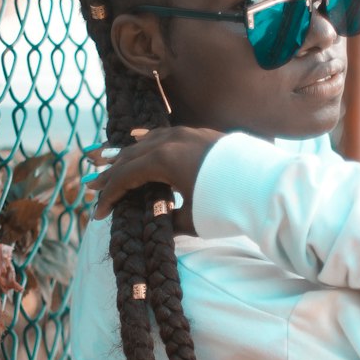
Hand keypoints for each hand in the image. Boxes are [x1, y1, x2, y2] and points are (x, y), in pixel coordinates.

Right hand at [80, 125, 224, 222]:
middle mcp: (170, 141)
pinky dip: (147, 140)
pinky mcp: (199, 135)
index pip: (126, 177)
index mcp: (163, 160)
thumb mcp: (192, 219)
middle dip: (110, 175)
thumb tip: (157, 225)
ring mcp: (185, 134)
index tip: (99, 213)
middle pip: (130, 157)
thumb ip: (169, 220)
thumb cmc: (227, 205)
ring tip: (106, 163)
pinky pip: (164, 135)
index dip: (109, 196)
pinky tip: (136, 139)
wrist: (267, 186)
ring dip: (125, 156)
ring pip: (145, 143)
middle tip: (93, 187)